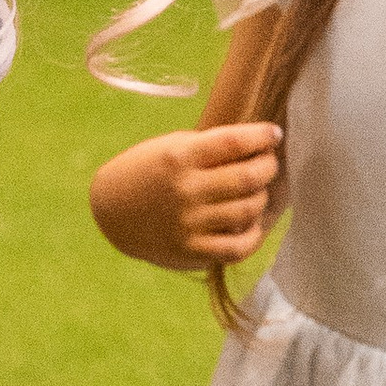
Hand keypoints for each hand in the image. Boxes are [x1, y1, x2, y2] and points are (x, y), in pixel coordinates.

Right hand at [90, 121, 282, 271]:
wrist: (111, 210)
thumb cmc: (150, 170)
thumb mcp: (172, 147)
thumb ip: (211, 147)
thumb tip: (261, 147)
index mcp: (179, 157)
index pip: (234, 142)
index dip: (262, 136)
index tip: (273, 134)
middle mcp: (184, 190)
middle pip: (247, 177)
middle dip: (268, 167)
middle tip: (269, 163)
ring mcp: (187, 224)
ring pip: (248, 210)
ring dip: (262, 198)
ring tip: (258, 191)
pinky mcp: (189, 251)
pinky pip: (237, 248)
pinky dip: (253, 235)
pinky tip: (251, 223)